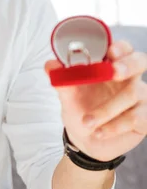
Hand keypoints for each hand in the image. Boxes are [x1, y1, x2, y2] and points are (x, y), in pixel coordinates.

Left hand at [45, 41, 146, 161]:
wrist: (84, 140)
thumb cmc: (80, 110)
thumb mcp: (68, 96)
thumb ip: (62, 80)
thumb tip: (50, 64)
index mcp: (109, 67)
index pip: (121, 48)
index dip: (119, 47)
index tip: (110, 52)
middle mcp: (128, 78)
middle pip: (139, 61)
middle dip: (128, 64)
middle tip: (114, 72)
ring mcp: (139, 97)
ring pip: (132, 93)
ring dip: (107, 109)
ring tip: (87, 122)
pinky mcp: (144, 117)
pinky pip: (136, 117)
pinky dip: (114, 126)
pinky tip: (99, 132)